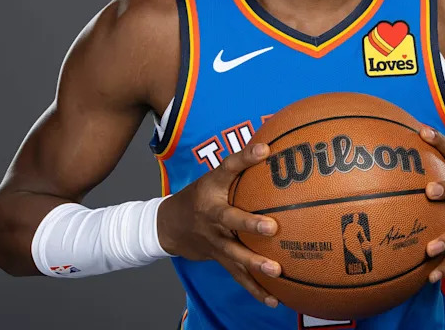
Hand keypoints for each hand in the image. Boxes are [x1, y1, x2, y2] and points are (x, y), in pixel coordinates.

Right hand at [157, 142, 280, 306]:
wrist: (168, 226)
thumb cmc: (201, 195)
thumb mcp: (215, 176)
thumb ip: (242, 163)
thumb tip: (271, 144)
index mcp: (213, 191)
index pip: (228, 169)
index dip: (245, 158)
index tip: (264, 151)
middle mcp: (212, 217)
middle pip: (231, 220)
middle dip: (251, 225)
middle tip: (272, 227)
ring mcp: (215, 241)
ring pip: (235, 253)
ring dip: (254, 264)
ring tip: (276, 270)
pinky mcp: (219, 259)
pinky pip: (238, 276)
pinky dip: (255, 289)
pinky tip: (273, 299)